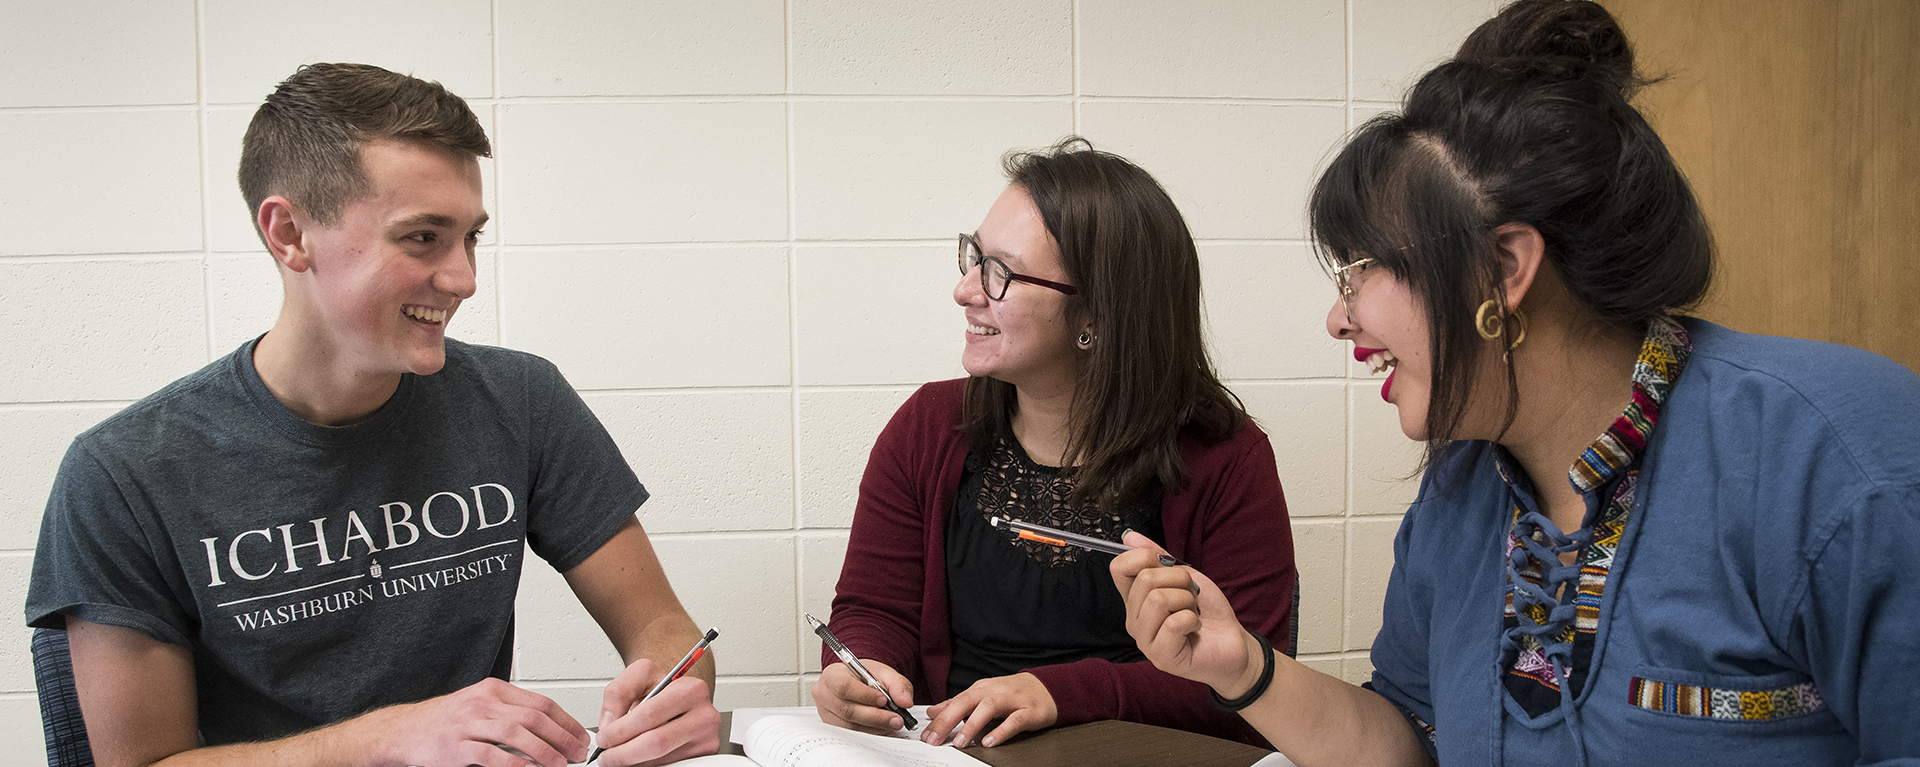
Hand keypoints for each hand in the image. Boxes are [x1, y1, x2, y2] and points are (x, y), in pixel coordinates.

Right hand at [363, 677, 590, 766]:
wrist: (403, 731)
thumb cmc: (445, 720)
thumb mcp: (480, 706)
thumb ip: (511, 713)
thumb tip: (551, 730)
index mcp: (493, 690)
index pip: (541, 703)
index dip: (566, 721)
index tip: (580, 736)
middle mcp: (483, 703)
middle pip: (535, 718)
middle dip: (562, 738)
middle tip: (577, 754)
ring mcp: (468, 724)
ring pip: (517, 734)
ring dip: (545, 752)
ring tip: (560, 765)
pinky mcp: (455, 747)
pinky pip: (492, 756)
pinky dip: (516, 765)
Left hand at [595, 658, 721, 766]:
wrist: (680, 695)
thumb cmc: (661, 687)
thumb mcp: (638, 676)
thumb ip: (618, 693)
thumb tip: (609, 725)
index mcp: (690, 690)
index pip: (649, 714)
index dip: (620, 730)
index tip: (604, 738)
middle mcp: (704, 714)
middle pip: (657, 742)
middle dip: (624, 753)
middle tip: (606, 756)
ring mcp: (707, 739)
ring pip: (661, 760)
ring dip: (634, 762)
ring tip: (619, 755)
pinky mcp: (704, 755)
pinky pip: (669, 766)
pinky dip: (647, 765)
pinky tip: (637, 757)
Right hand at [811, 660, 914, 733]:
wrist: (858, 683)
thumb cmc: (865, 677)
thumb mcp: (883, 673)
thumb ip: (897, 684)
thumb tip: (905, 701)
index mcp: (832, 675)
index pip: (844, 686)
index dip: (865, 696)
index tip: (884, 700)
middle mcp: (824, 695)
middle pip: (847, 710)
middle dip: (875, 717)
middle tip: (897, 718)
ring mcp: (826, 713)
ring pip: (850, 726)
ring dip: (875, 727)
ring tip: (892, 723)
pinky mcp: (833, 727)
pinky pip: (851, 734)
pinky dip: (869, 732)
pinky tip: (881, 727)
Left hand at [921, 673, 1056, 748]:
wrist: (1046, 688)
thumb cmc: (1012, 694)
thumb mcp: (983, 695)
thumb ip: (958, 704)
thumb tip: (933, 712)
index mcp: (981, 689)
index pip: (955, 701)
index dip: (939, 718)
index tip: (926, 733)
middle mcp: (994, 691)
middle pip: (966, 702)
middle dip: (948, 720)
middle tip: (934, 738)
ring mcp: (1012, 700)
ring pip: (988, 708)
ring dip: (972, 725)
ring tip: (959, 741)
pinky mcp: (1028, 711)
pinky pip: (1013, 721)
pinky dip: (1000, 731)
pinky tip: (989, 742)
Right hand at [1111, 531, 1261, 695]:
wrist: (1233, 643)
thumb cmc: (1208, 611)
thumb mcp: (1184, 576)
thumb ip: (1157, 557)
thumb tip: (1129, 536)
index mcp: (1135, 600)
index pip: (1119, 568)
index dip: (1145, 556)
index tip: (1168, 566)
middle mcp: (1134, 620)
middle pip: (1145, 580)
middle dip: (1180, 580)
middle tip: (1191, 597)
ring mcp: (1145, 641)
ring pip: (1158, 599)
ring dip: (1187, 600)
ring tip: (1193, 613)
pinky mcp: (1162, 657)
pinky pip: (1173, 622)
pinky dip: (1192, 619)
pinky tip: (1195, 629)